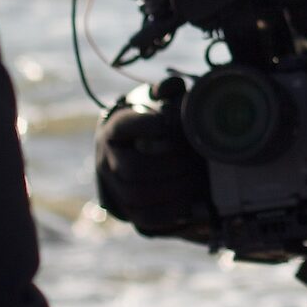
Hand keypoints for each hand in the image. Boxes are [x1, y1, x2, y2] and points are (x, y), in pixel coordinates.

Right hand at [95, 80, 212, 238]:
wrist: (137, 152)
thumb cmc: (153, 122)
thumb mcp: (156, 102)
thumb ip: (165, 91)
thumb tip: (171, 87)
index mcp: (115, 129)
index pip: (124, 127)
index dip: (148, 125)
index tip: (171, 123)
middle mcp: (107, 160)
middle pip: (134, 168)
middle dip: (171, 166)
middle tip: (198, 161)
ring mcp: (113, 187)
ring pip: (137, 195)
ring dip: (174, 189)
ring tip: (199, 180)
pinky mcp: (126, 210)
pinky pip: (144, 219)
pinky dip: (170, 214)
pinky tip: (193, 205)